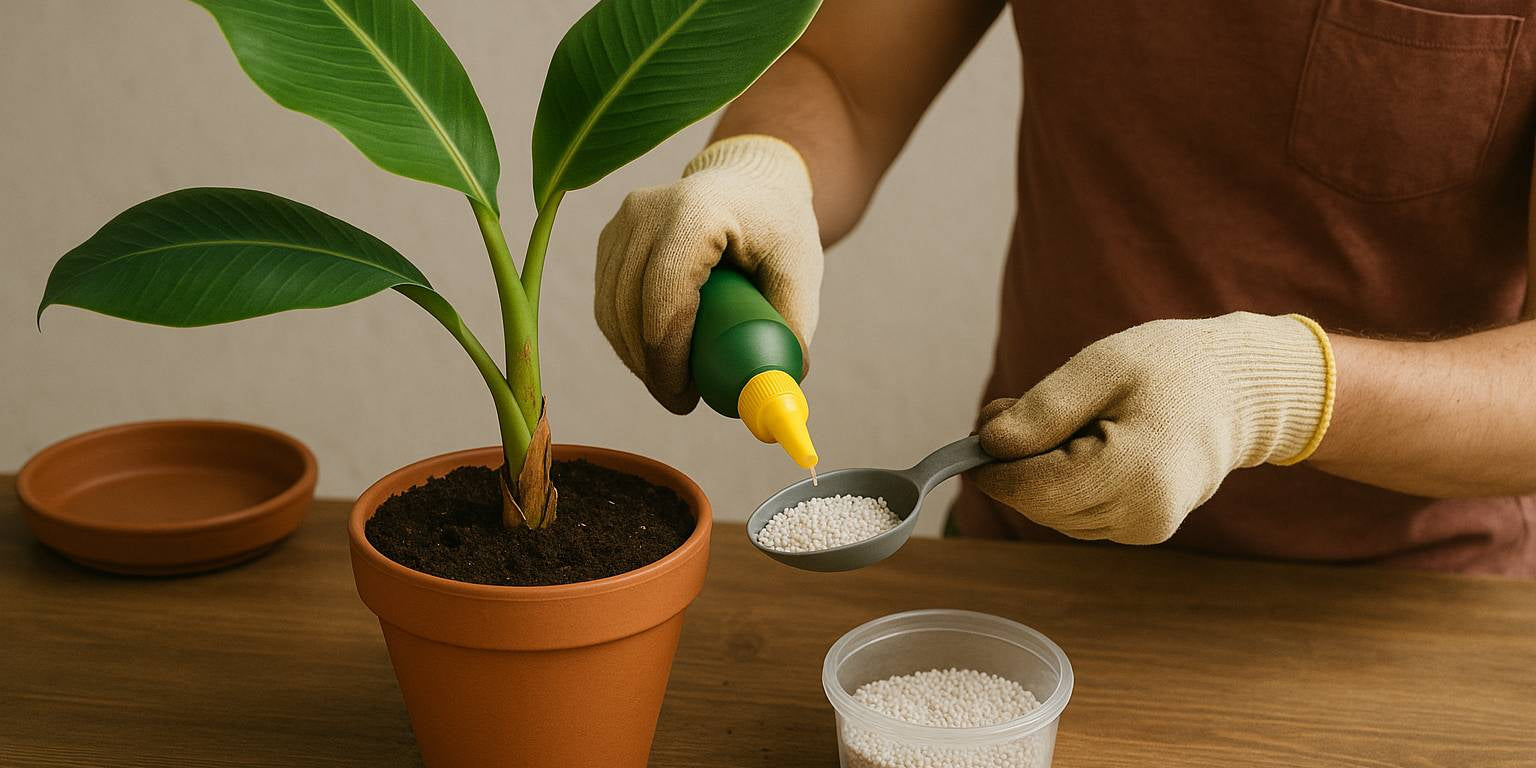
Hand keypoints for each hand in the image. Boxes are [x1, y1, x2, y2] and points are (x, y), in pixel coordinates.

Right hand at [594, 134, 822, 413]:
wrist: (750, 183)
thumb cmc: (778, 229)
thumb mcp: (799, 270)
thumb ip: (792, 327)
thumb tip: (779, 390)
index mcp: (697, 213)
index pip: (664, 296)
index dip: (667, 358)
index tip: (686, 399)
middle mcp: (648, 209)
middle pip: (630, 308)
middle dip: (650, 367)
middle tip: (681, 400)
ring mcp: (623, 221)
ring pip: (611, 309)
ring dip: (635, 357)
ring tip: (672, 382)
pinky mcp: (611, 236)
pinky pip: (607, 301)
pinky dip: (626, 337)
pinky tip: (653, 356)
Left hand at [974, 313, 1334, 543]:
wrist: (1240, 388)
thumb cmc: (1174, 366)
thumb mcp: (1101, 367)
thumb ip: (1042, 410)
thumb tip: (988, 444)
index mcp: (1137, 473)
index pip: (1032, 489)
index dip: (993, 465)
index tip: (979, 431)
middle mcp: (1144, 515)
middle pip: (1039, 506)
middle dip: (1015, 465)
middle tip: (1014, 411)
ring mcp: (1146, 528)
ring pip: (1054, 514)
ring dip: (1039, 474)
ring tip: (1066, 421)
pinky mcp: (1144, 529)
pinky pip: (1077, 514)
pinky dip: (1065, 483)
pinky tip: (1087, 444)